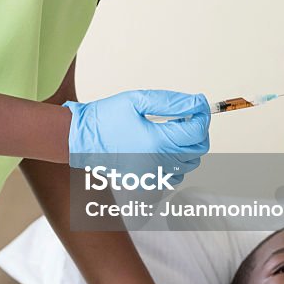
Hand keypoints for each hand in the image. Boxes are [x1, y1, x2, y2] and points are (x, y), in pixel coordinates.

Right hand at [64, 89, 209, 180]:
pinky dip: (176, 163)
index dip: (203, 116)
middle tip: (185, 117)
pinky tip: (162, 148)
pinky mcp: (147, 182)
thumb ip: (172, 103)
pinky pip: (175, 176)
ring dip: (187, 147)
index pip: (197, 131)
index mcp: (157, 142)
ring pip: (189, 164)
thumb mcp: (139, 101)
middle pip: (198, 150)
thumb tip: (198, 103)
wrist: (81, 139)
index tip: (199, 106)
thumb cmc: (105, 118)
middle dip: (198, 131)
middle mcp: (158, 163)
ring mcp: (153, 176)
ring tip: (171, 131)